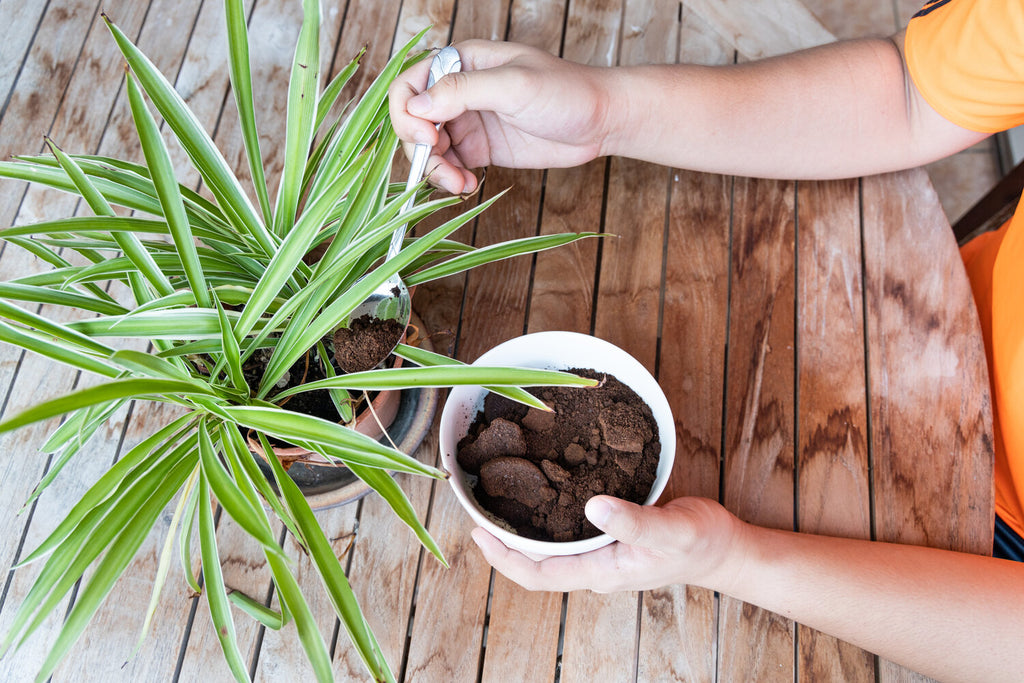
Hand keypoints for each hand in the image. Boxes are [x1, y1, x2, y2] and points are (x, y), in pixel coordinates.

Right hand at [388, 40, 612, 193]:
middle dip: (420, 149)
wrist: (601, 121)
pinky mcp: (481, 149)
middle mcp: (460, 91)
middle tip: (444, 171)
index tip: (427, 136)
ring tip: (460, 186)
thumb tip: (416, 106)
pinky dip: (451, 180)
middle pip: (413, 121)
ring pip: (429, 149)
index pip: (410, 83)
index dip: (408, 112)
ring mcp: (469, 122)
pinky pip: (450, 165)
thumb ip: (462, 91)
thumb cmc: (565, 91)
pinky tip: (469, 187)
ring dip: (435, 171)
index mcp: (462, 62)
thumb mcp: (513, 85)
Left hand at [471, 495, 746, 592]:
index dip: (504, 558)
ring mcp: (601, 553)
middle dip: (503, 540)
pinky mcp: (610, 535)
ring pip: (550, 546)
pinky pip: (568, 531)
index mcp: (600, 571)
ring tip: (499, 497)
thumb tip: (592, 508)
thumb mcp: (669, 531)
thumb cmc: (699, 543)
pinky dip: (547, 515)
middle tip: (478, 508)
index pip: (538, 574)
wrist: (724, 549)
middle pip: (535, 562)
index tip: (478, 534)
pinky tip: (544, 489)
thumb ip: (633, 521)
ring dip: (522, 528)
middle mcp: (594, 565)